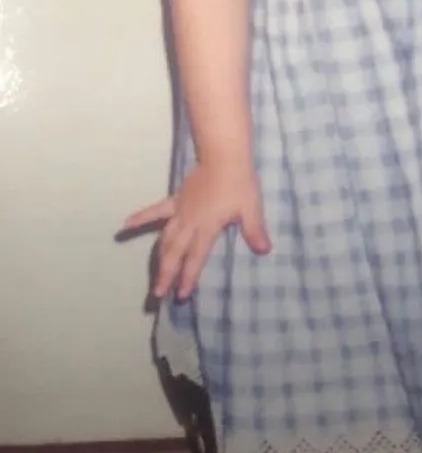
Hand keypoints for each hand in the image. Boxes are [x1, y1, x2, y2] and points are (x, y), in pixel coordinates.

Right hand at [120, 163, 270, 300]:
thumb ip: (255, 230)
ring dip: (159, 258)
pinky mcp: (176, 199)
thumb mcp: (251, 208)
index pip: (195, 258)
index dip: (188, 278)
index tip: (182, 295)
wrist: (224, 157)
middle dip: (167, 275)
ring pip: (165, 239)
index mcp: (207, 228)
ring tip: (154, 275)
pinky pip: (156, 211)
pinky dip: (141, 218)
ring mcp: (180, 211)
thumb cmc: (239, 183)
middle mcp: (189, 223)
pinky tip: (125, 225)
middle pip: (174, 253)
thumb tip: (265, 250)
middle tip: (158, 295)